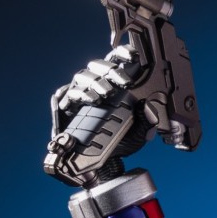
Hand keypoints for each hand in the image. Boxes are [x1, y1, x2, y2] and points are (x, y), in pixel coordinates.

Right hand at [45, 44, 153, 184]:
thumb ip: (147, 122)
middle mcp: (95, 84)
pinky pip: (68, 94)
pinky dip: (78, 94)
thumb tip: (149, 108)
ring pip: (82, 76)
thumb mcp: (139, 134)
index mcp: (114, 84)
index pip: (115, 61)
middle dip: (111, 70)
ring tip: (106, 94)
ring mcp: (80, 93)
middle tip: (124, 83)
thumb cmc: (121, 142)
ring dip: (95, 82)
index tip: (133, 55)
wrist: (103, 164)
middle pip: (97, 65)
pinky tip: (90, 100)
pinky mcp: (67, 106)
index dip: (122, 53)